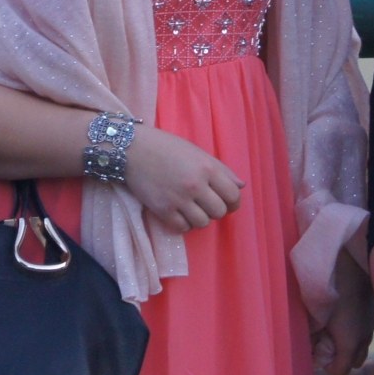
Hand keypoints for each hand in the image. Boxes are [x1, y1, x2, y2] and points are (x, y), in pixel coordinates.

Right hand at [123, 126, 244, 233]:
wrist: (132, 149)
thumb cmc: (166, 147)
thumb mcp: (197, 152)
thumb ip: (221, 170)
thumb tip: (241, 186)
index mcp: (207, 168)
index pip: (233, 196)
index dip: (233, 202)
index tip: (228, 203)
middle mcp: (195, 185)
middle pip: (219, 212)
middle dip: (215, 210)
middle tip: (206, 203)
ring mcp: (179, 199)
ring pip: (202, 223)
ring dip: (199, 217)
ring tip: (191, 208)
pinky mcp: (163, 210)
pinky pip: (183, 227)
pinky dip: (183, 223)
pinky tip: (178, 212)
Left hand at [313, 255, 373, 374]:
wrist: (354, 257)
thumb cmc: (331, 284)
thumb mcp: (314, 310)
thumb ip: (310, 333)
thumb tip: (306, 345)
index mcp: (350, 341)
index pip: (340, 371)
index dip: (326, 366)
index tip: (314, 351)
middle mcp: (364, 337)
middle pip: (353, 362)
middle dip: (338, 357)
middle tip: (323, 340)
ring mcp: (371, 324)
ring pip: (361, 346)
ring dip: (347, 343)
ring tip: (333, 327)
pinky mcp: (373, 311)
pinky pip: (365, 330)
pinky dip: (355, 329)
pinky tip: (344, 314)